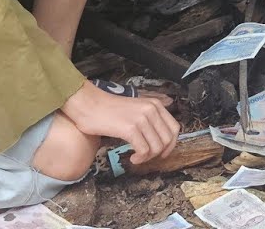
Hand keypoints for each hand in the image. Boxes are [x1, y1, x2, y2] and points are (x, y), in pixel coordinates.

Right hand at [62, 82, 179, 164]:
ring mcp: (142, 119)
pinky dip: (140, 159)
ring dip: (148, 158)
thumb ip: (149, 119)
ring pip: (157, 147)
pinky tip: (133, 159)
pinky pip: (144, 150)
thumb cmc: (108, 110)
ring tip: (137, 158)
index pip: (175, 128)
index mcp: (155, 105)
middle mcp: (151, 110)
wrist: (89, 105)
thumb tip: (160, 139)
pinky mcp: (130, 129)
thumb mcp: (136, 109)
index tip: (163, 153)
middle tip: (146, 157)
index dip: (172, 144)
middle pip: (167, 139)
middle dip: (159, 153)